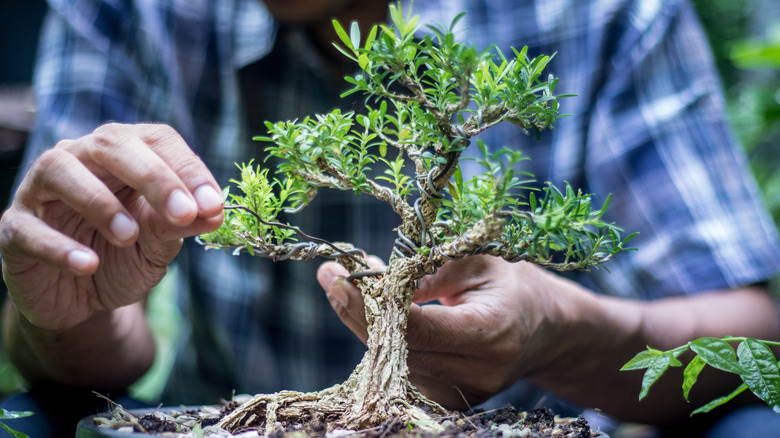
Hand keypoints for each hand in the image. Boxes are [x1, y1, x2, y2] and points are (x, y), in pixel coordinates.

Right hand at [0, 123, 223, 329]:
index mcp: (123, 154)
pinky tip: (86, 264)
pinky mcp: (14, 228)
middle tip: (184, 213)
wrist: (80, 299)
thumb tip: (213, 212)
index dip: (187, 168)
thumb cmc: (122, 257)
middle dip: (153, 177)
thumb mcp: (157, 244)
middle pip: (111, 145)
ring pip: (60, 170)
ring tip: (129, 236)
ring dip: (100, 203)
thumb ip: (179, 226)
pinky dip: (58, 246)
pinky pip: (28, 228)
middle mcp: (80, 159)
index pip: (157, 140)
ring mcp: (41, 191)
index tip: (213, 205)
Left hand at [317, 255, 586, 408]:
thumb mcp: (477, 264)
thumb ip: (427, 272)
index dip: (371, 304)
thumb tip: (372, 279)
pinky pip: (402, 373)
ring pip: (392, 364)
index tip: (336, 275)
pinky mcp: (451, 404)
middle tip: (334, 276)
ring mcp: (462, 395)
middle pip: (397, 349)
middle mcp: (477, 373)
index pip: (417, 326)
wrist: (547, 331)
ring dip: (368, 326)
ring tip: (360, 289)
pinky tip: (381, 317)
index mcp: (490, 332)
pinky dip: (384, 344)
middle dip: (358, 312)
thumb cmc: (512, 288)